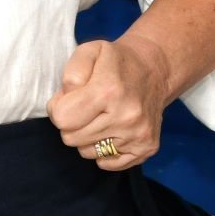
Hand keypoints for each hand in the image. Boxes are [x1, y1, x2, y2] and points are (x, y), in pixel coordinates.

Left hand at [50, 36, 173, 169]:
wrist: (155, 70)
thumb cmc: (117, 61)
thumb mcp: (90, 51)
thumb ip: (72, 73)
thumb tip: (65, 99)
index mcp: (109, 91)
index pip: (62, 119)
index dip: (59, 108)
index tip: (70, 99)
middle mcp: (126, 117)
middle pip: (71, 138)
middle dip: (72, 123)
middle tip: (86, 108)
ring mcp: (138, 135)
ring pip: (87, 153)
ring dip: (87, 137)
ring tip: (100, 117)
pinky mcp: (146, 148)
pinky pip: (107, 164)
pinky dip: (104, 150)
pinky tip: (112, 130)